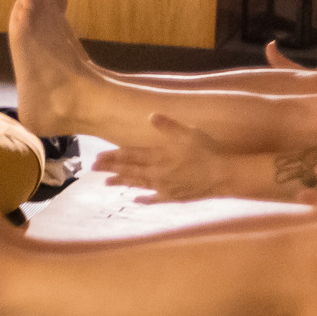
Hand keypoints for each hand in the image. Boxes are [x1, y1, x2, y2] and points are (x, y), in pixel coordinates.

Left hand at [94, 114, 231, 201]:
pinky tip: (135, 199)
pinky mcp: (174, 197)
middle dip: (111, 169)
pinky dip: (145, 199)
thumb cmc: (207, 152)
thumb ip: (169, 126)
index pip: (131, 155)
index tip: (98, 157)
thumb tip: (151, 115)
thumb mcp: (189, 133)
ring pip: (138, 184)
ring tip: (107, 183)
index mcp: (159, 156)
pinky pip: (155, 199)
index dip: (113, 156)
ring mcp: (164, 187)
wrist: (223, 176)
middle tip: (93, 169)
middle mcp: (157, 173)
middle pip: (130, 170)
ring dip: (122, 182)